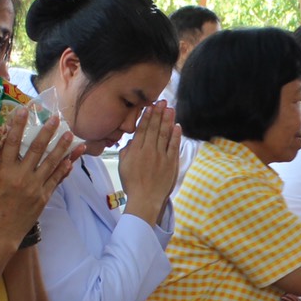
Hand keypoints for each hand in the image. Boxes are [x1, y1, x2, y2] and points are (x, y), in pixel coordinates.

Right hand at [0, 107, 75, 242]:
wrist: (3, 231)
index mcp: (4, 172)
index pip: (11, 143)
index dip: (17, 125)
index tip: (23, 110)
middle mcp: (21, 177)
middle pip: (37, 149)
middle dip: (47, 132)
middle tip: (56, 118)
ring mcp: (35, 186)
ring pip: (52, 162)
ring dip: (62, 147)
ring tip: (70, 134)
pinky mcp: (44, 196)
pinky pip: (57, 179)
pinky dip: (65, 168)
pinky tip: (72, 158)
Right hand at [117, 101, 180, 225]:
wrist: (145, 199)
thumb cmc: (132, 184)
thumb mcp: (122, 167)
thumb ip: (126, 151)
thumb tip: (131, 140)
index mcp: (136, 151)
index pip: (143, 129)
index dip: (147, 116)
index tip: (151, 106)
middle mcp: (149, 151)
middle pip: (155, 128)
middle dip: (159, 113)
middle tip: (162, 101)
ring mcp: (161, 156)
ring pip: (165, 134)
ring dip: (168, 120)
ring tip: (170, 108)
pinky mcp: (171, 163)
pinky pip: (174, 146)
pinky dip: (176, 135)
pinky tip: (177, 126)